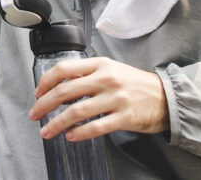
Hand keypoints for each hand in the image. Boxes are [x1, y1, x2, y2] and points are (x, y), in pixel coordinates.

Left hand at [29, 56, 168, 141]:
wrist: (166, 97)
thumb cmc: (134, 83)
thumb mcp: (111, 69)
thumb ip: (87, 73)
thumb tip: (59, 84)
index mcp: (100, 64)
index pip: (64, 69)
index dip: (46, 82)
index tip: (37, 93)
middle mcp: (106, 79)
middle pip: (65, 91)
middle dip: (44, 104)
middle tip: (34, 114)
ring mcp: (115, 98)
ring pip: (77, 111)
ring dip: (57, 123)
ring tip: (46, 131)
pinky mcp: (124, 117)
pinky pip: (96, 127)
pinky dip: (79, 133)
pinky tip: (70, 136)